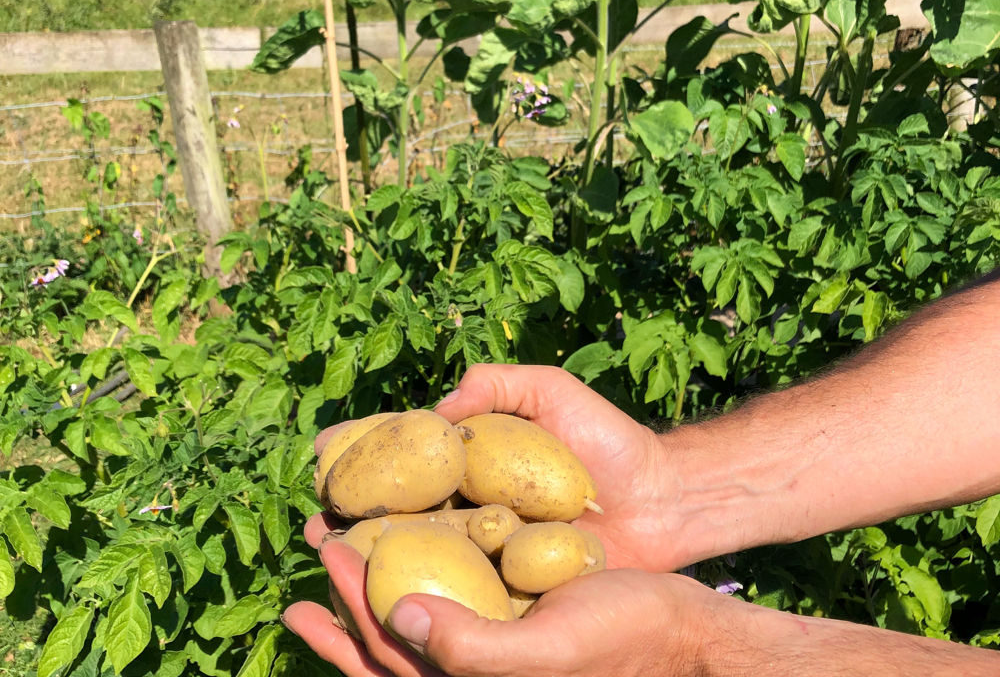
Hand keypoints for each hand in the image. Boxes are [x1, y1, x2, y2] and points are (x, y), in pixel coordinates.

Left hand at [282, 536, 736, 676]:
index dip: (350, 601)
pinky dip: (419, 580)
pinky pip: (449, 605)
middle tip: (313, 547)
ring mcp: (491, 653)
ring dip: (370, 590)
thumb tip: (395, 616)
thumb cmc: (626, 642)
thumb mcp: (551, 651)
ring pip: (411, 625)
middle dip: (343, 601)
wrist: (685, 635)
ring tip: (334, 558)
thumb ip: (473, 650)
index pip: (389, 653)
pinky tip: (412, 550)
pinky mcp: (510, 627)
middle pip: (386, 646)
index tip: (329, 544)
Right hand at [304, 364, 683, 570]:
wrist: (659, 496)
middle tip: (313, 518)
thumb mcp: (548, 390)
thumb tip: (432, 414)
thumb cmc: (604, 438)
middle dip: (349, 513)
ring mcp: (486, 552)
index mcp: (471, 462)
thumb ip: (494, 385)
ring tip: (327, 552)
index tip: (322, 452)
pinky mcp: (508, 591)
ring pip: (417, 558)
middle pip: (397, 512)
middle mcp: (469, 508)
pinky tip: (379, 596)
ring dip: (368, 559)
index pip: (405, 457)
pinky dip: (417, 596)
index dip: (362, 454)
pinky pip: (458, 594)